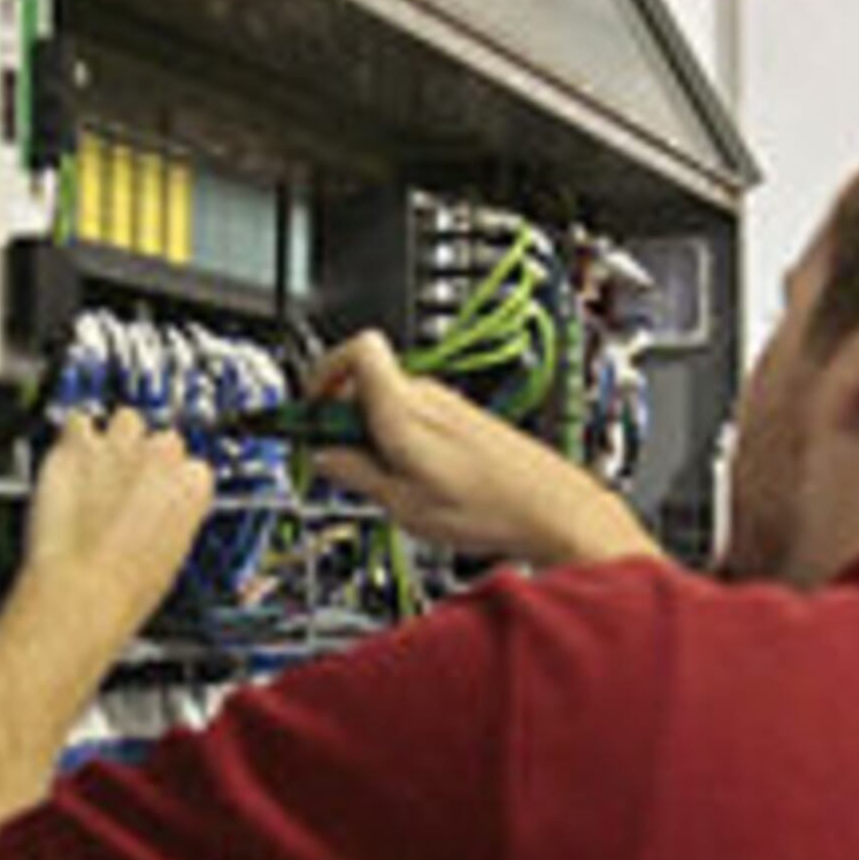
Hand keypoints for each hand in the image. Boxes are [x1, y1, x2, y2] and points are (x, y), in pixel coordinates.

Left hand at [20, 408, 214, 640]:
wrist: (81, 591)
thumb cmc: (127, 589)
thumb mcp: (173, 556)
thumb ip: (173, 517)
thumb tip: (161, 514)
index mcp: (194, 486)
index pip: (194, 465)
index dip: (172, 482)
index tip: (158, 496)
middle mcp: (161, 456)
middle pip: (162, 438)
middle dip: (146, 458)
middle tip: (126, 486)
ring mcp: (119, 446)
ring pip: (126, 419)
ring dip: (114, 438)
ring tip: (98, 468)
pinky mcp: (77, 446)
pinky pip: (77, 421)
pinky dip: (73, 436)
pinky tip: (70, 458)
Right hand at [305, 331, 659, 568]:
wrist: (552, 509)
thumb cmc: (490, 508)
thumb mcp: (404, 505)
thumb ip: (357, 474)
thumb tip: (325, 457)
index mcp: (405, 410)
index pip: (357, 349)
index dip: (322, 373)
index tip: (306, 410)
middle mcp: (427, 396)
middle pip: (363, 380)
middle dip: (340, 417)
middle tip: (336, 460)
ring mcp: (447, 405)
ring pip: (387, 400)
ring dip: (369, 431)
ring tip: (381, 479)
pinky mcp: (462, 418)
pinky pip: (413, 414)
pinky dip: (397, 438)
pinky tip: (411, 479)